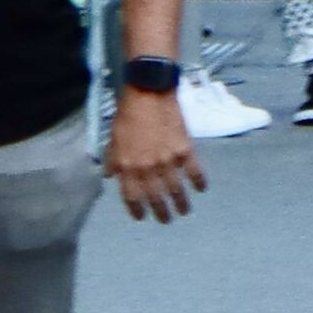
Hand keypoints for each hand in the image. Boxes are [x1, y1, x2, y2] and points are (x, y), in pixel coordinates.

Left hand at [104, 90, 207, 222]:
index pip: (132, 196)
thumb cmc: (128, 114)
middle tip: (166, 220)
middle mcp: (147, 168)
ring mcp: (168, 161)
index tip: (142, 217)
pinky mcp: (185, 151)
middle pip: (156, 198)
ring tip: (184, 211)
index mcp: (127, 166)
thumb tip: (111, 176)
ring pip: (176, 190)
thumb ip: (113, 159)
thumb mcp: (113, 138)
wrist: (149, 93)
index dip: (137, 210)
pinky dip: (199, 183)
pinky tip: (201, 189)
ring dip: (181, 204)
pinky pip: (194, 172)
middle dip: (161, 213)